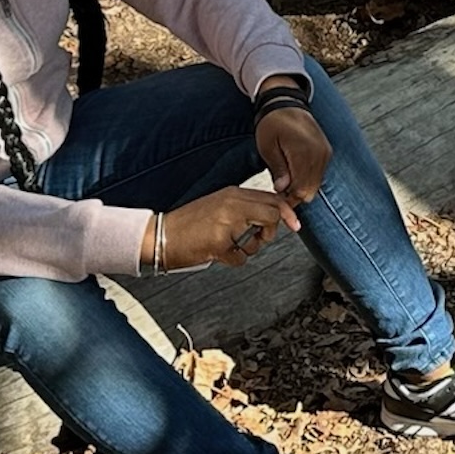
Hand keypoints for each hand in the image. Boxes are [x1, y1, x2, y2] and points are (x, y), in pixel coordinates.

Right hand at [149, 185, 293, 268]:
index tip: (294, 224)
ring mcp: (226, 223)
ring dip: (248, 248)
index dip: (287, 212)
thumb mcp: (218, 205)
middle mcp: (231, 204)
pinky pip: (241, 257)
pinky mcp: (219, 242)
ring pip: (259, 239)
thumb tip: (272, 215)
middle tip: (256, 237)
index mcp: (233, 193)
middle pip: (272, 215)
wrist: (159, 235)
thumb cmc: (189, 224)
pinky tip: (218, 253)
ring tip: (228, 244)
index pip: (272, 198)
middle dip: (270, 231)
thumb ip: (243, 207)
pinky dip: (232, 260)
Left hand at [254, 103, 331, 205]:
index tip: (276, 196)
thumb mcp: (267, 146)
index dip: (288, 198)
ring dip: (301, 186)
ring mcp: (325, 152)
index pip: (301, 189)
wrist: (285, 103)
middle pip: (310, 190)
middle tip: (279, 187)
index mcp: (304, 151)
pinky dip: (307, 178)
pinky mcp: (326, 152)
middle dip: (295, 194)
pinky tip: (294, 172)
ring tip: (285, 178)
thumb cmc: (273, 122)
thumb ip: (277, 169)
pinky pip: (319, 174)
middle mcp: (319, 153)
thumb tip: (282, 189)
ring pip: (316, 184)